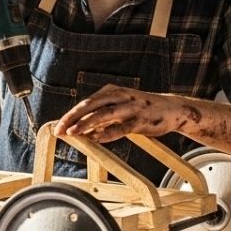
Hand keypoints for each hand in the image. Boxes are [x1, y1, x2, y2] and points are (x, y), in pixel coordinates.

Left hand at [55, 85, 189, 142]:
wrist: (173, 109)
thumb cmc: (142, 110)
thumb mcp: (119, 108)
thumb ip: (101, 116)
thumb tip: (80, 129)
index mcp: (111, 91)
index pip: (86, 103)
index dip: (70, 115)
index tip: (57, 127)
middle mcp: (120, 96)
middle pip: (91, 105)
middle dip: (73, 118)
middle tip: (60, 130)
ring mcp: (131, 107)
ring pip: (104, 114)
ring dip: (87, 123)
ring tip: (73, 133)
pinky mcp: (142, 120)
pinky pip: (123, 126)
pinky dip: (109, 132)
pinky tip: (98, 138)